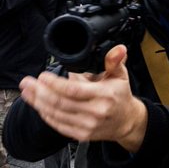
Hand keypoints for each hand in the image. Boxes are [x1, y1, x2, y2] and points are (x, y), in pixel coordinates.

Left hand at [19, 45, 147, 151]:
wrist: (126, 121)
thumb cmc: (120, 95)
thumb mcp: (120, 75)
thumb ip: (114, 61)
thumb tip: (118, 48)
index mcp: (104, 95)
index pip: (74, 91)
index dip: (55, 84)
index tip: (43, 76)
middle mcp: (95, 112)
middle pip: (61, 102)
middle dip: (40, 92)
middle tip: (27, 82)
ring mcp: (87, 125)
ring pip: (56, 114)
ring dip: (38, 102)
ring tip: (27, 92)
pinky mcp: (81, 134)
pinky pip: (58, 124)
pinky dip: (46, 114)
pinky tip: (39, 105)